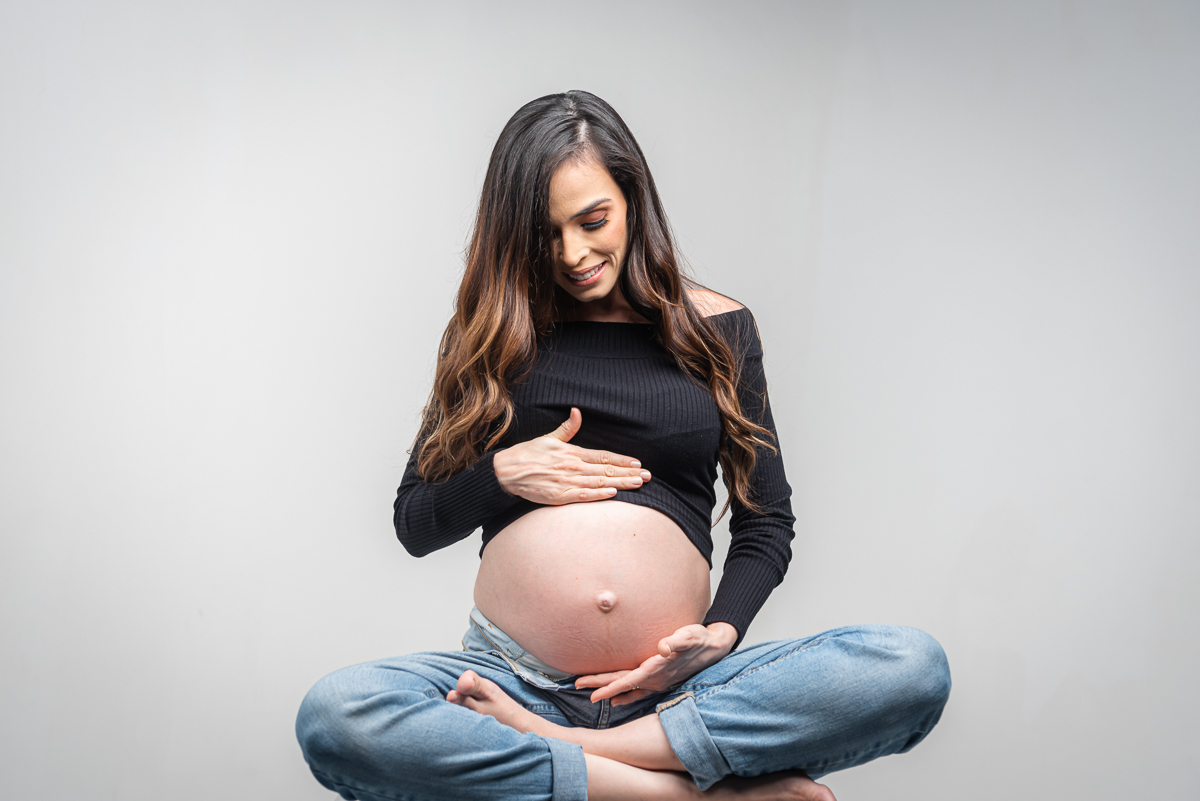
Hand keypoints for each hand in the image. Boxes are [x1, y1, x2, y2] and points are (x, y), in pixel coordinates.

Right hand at [493, 407, 650, 504]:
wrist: (507, 471)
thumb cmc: (528, 454)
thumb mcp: (549, 438)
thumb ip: (567, 427)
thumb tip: (577, 411)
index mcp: (573, 452)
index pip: (604, 456)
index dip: (622, 460)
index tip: (638, 463)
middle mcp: (573, 467)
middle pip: (606, 471)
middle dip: (628, 473)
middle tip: (647, 476)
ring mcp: (566, 482)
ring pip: (599, 483)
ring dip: (620, 483)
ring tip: (637, 484)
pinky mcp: (558, 496)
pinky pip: (582, 496)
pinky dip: (597, 495)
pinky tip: (612, 494)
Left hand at [574, 622, 737, 705]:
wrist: (714, 648)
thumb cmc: (699, 639)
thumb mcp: (690, 635)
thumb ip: (677, 641)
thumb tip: (665, 646)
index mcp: (657, 669)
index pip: (628, 680)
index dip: (609, 687)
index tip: (593, 694)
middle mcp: (655, 679)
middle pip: (622, 684)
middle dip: (600, 686)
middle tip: (577, 686)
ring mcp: (658, 681)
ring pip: (628, 688)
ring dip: (610, 691)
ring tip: (591, 696)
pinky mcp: (661, 680)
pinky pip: (639, 691)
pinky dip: (626, 696)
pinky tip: (616, 701)